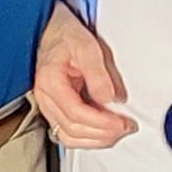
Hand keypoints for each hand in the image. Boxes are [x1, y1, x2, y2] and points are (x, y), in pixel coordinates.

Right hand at [34, 1, 135, 148]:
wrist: (52, 30)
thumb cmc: (66, 35)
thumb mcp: (87, 46)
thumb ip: (99, 74)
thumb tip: (111, 99)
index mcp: (50, 81)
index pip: (75, 113)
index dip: (101, 122)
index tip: (122, 122)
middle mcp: (45, 97)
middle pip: (72, 130)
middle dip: (102, 134)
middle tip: (126, 128)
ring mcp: (48, 105)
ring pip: (68, 137)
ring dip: (95, 140)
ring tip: (117, 132)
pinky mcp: (55, 109)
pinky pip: (68, 133)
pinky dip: (87, 138)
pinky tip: (103, 132)